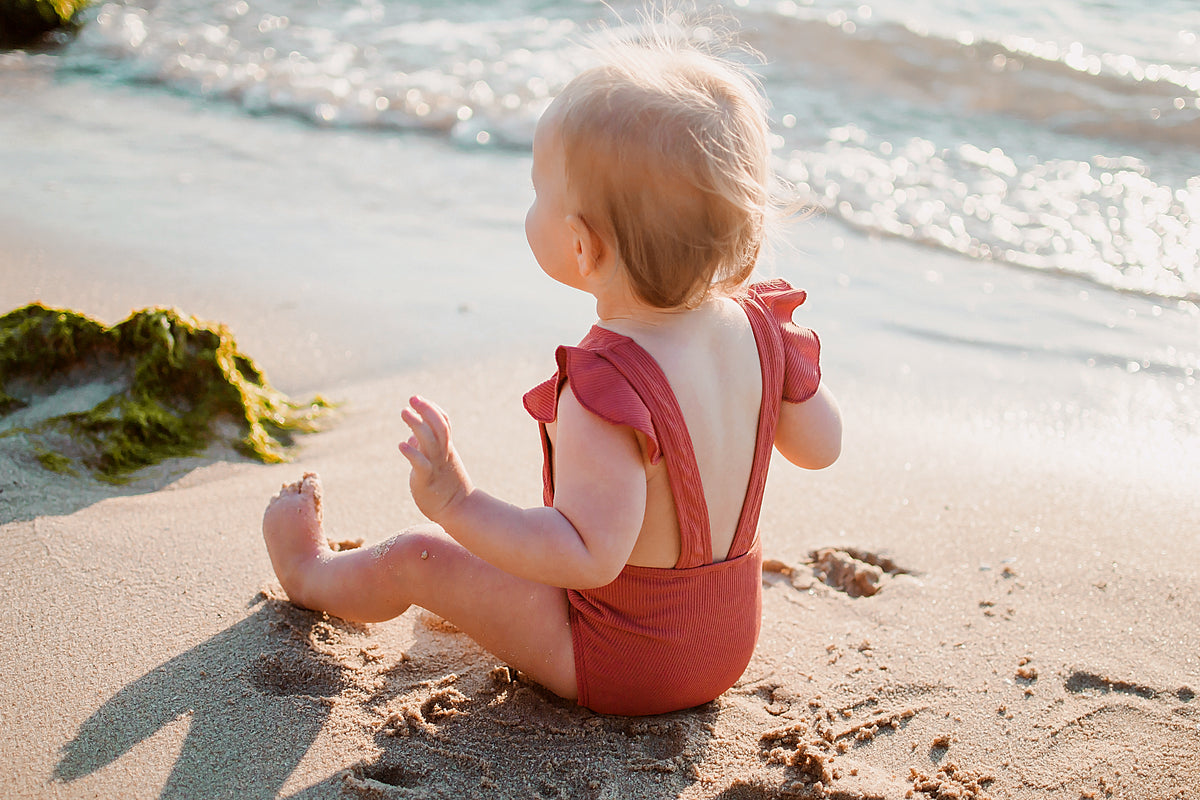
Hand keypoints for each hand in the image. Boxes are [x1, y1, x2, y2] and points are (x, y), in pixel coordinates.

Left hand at [398, 395, 473, 522]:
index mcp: (447, 449)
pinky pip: (421, 464)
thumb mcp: (436, 464)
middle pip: (439, 426)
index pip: (444, 422)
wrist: (459, 510)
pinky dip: (412, 453)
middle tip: (412, 399)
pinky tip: (401, 445)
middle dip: (427, 410)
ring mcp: (436, 466)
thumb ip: (424, 449)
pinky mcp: (427, 480)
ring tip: (404, 412)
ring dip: (417, 425)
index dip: (433, 409)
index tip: (419, 399)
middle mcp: (443, 454)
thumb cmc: (445, 488)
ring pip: (430, 440)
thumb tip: (410, 438)